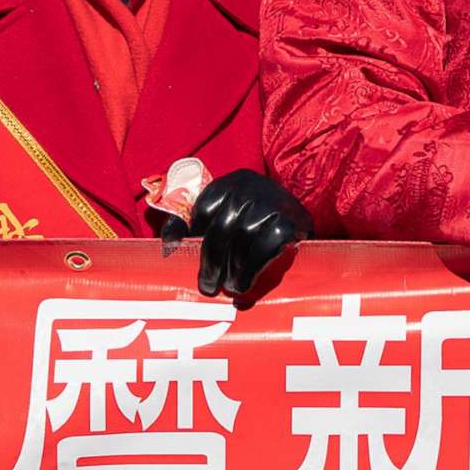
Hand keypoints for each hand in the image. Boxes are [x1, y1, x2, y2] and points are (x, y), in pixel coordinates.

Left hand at [188, 169, 310, 297]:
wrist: (300, 214)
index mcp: (230, 182)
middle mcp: (249, 188)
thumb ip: (202, 220)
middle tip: (207, 286)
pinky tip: (244, 283)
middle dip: (211, 261)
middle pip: (221, 227)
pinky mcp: (288, 222)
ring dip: (232, 269)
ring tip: (228, 287)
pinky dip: (251, 269)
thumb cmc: (257, 217)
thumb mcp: (230, 208)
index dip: (193, 234)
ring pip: (241, 239)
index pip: (203, 207)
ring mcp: (270, 204)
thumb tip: (169, 242)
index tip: (188, 257)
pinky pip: (264, 249)